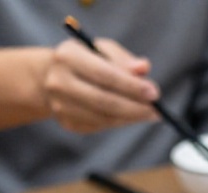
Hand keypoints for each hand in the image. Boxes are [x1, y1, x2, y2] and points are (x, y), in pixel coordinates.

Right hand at [44, 37, 159, 133]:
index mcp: (67, 56)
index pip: (105, 74)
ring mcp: (60, 105)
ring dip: (131, 118)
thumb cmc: (86, 59)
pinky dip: (120, 122)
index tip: (154, 93)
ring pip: (104, 118)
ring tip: (149, 113)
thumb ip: (124, 59)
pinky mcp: (66, 122)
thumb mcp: (103, 50)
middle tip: (157, 110)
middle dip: (135, 107)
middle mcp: (58, 82)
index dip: (131, 86)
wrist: (51, 76)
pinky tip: (131, 116)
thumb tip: (144, 68)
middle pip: (103, 101)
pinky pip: (100, 126)